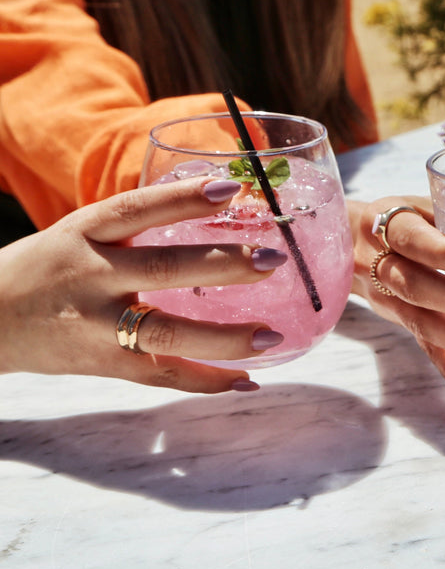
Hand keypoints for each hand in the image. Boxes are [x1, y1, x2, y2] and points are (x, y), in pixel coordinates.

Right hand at [0, 178, 287, 391]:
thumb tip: (221, 197)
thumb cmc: (49, 268)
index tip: (232, 188)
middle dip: (222, 264)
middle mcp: (90, 277)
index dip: (183, 198)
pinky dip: (207, 380)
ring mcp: (97, 327)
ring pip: (166, 334)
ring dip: (224, 338)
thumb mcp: (80, 232)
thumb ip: (136, 223)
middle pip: (162, 269)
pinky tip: (248, 379)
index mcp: (84, 232)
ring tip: (272, 335)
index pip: (136, 208)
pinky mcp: (104, 365)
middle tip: (272, 259)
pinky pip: (162, 376)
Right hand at [348, 197, 444, 402]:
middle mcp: (382, 266)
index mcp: (388, 225)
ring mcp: (388, 300)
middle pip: (416, 287)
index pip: (411, 239)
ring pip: (420, 322)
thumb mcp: (420, 200)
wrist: (344, 243)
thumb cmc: (401, 217)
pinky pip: (423, 347)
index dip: (441, 252)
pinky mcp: (400, 321)